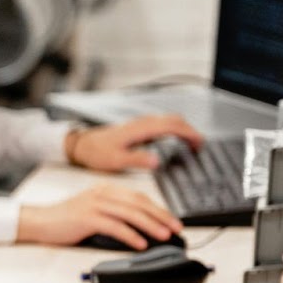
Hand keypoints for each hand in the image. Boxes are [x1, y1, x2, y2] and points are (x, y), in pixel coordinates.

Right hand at [16, 183, 180, 249]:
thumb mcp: (93, 212)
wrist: (39, 222)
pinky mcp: (87, 218)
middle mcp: (102, 194)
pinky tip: (140, 243)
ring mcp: (94, 204)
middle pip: (138, 203)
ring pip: (130, 213)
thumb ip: (113, 215)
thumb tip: (140, 230)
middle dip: (161, 216)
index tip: (172, 220)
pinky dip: (130, 235)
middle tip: (176, 228)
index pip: (139, 197)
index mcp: (105, 190)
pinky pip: (114, 226)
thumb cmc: (65, 220)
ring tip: (164, 235)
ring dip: (151, 225)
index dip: (159, 208)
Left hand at [66, 115, 203, 172]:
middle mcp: (142, 123)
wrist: (82, 145)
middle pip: (174, 120)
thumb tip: (157, 161)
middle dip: (190, 130)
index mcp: (140, 129)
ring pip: (169, 120)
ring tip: (192, 146)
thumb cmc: (96, 152)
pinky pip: (162, 124)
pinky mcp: (138, 127)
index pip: (172, 125)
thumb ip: (137, 159)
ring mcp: (141, 124)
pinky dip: (174, 130)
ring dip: (183, 130)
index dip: (189, 133)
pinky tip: (175, 142)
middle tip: (200, 147)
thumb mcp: (115, 160)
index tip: (200, 144)